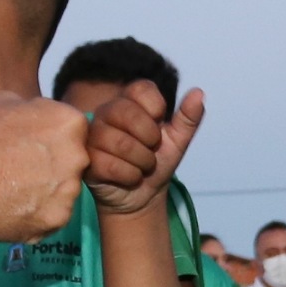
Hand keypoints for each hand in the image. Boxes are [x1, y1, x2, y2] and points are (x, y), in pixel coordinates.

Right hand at [0, 94, 87, 245]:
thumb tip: (36, 115)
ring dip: (45, 194)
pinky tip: (13, 210)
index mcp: (70, 123)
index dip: (52, 141)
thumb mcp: (5, 103)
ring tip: (15, 193)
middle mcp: (78, 157)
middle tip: (23, 172)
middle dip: (53, 168)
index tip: (33, 148)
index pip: (74, 132)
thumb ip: (32, 110)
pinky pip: (50, 218)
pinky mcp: (56, 220)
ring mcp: (69, 192)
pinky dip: (35, 217)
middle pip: (73, 164)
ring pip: (63, 194)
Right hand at [83, 83, 206, 216]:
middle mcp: (106, 112)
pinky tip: (129, 177)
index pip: (142, 88)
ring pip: (120, 143)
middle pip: (127, 113)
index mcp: (128, 101)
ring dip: (142, 162)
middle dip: (150, 139)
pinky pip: (111, 166)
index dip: (157, 110)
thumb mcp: (178, 141)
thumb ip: (188, 118)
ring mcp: (92, 136)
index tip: (159, 128)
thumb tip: (199, 92)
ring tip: (142, 166)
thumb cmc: (156, 164)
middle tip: (151, 150)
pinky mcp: (86, 160)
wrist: (142, 198)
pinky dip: (130, 176)